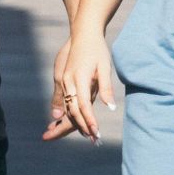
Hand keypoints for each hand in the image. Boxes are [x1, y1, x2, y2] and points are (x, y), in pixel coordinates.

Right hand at [43, 26, 115, 143]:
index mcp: (79, 78)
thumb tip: (110, 107)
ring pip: (66, 107)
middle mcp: (68, 81)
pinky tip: (68, 123)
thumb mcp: (104, 67)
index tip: (95, 134)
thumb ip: (106, 88)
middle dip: (80, 127)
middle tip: (92, 141)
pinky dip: (66, 114)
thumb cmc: (97, 49)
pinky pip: (63, 101)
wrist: (83, 33)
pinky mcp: (62, 80)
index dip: (89, 121)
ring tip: (83, 136)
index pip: (84, 106)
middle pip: (72, 110)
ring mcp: (63, 81)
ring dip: (71, 123)